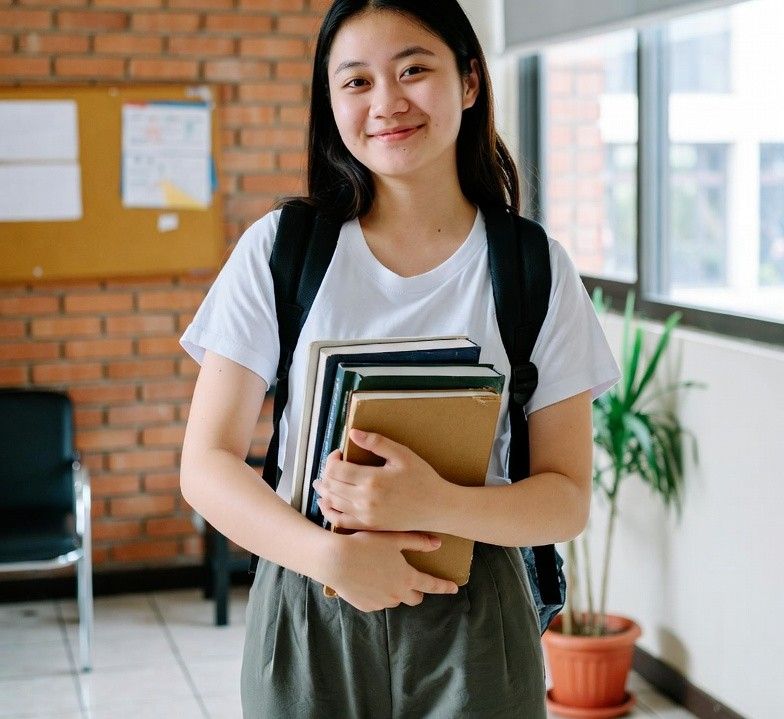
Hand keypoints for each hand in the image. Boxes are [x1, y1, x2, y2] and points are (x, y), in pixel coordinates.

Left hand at [313, 429, 449, 531]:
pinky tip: (327, 502)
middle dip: (327, 473)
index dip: (331, 459)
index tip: (339, 453)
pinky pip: (340, 521)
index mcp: (372, 480)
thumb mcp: (402, 454)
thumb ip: (376, 442)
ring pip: (332, 503)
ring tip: (324, 481)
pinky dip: (329, 511)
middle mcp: (365, 500)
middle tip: (333, 465)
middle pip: (331, 486)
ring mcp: (366, 516)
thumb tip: (353, 433)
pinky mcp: (369, 527)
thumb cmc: (423, 478)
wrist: (438, 507)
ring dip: (325, 490)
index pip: (336, 469)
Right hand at [324, 530, 457, 611]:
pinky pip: (377, 601)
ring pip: (394, 599)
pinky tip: (367, 579)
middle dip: (415, 590)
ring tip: (380, 572)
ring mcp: (381, 603)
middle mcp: (397, 594)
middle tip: (407, 577)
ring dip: (393, 590)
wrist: (335, 560)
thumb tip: (438, 544)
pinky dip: (377, 593)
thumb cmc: (366, 545)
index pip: (431, 585)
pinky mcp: (366, 606)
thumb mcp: (394, 539)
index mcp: (407, 578)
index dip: (444, 586)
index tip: (454, 588)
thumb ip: (418, 542)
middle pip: (414, 598)